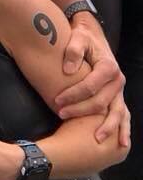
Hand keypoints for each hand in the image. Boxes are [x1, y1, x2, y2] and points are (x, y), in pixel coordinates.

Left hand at [55, 14, 127, 144]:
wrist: (93, 35)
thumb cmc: (83, 37)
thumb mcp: (78, 37)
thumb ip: (73, 51)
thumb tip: (69, 70)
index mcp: (109, 67)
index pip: (90, 86)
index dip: (73, 95)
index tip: (56, 100)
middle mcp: (117, 80)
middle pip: (100, 102)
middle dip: (80, 110)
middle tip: (61, 114)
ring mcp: (119, 90)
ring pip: (116, 112)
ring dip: (106, 126)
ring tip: (97, 139)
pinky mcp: (118, 96)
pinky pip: (123, 115)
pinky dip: (123, 129)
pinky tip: (121, 143)